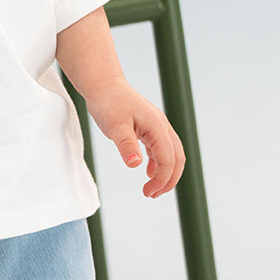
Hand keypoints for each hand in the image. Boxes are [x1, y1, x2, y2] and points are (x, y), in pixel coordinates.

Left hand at [85, 79, 186, 198]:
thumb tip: (136, 165)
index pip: (168, 160)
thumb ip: (126, 145)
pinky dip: (158, 163)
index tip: (148, 192)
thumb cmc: (108, 103)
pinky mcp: (149, 127)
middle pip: (177, 158)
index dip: (161, 179)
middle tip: (152, 194)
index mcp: (157, 127)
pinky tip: (148, 172)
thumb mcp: (115, 126)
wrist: (103, 85)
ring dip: (165, 173)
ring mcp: (157, 126)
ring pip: (171, 154)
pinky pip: (161, 148)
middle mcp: (162, 126)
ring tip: (151, 189)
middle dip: (168, 180)